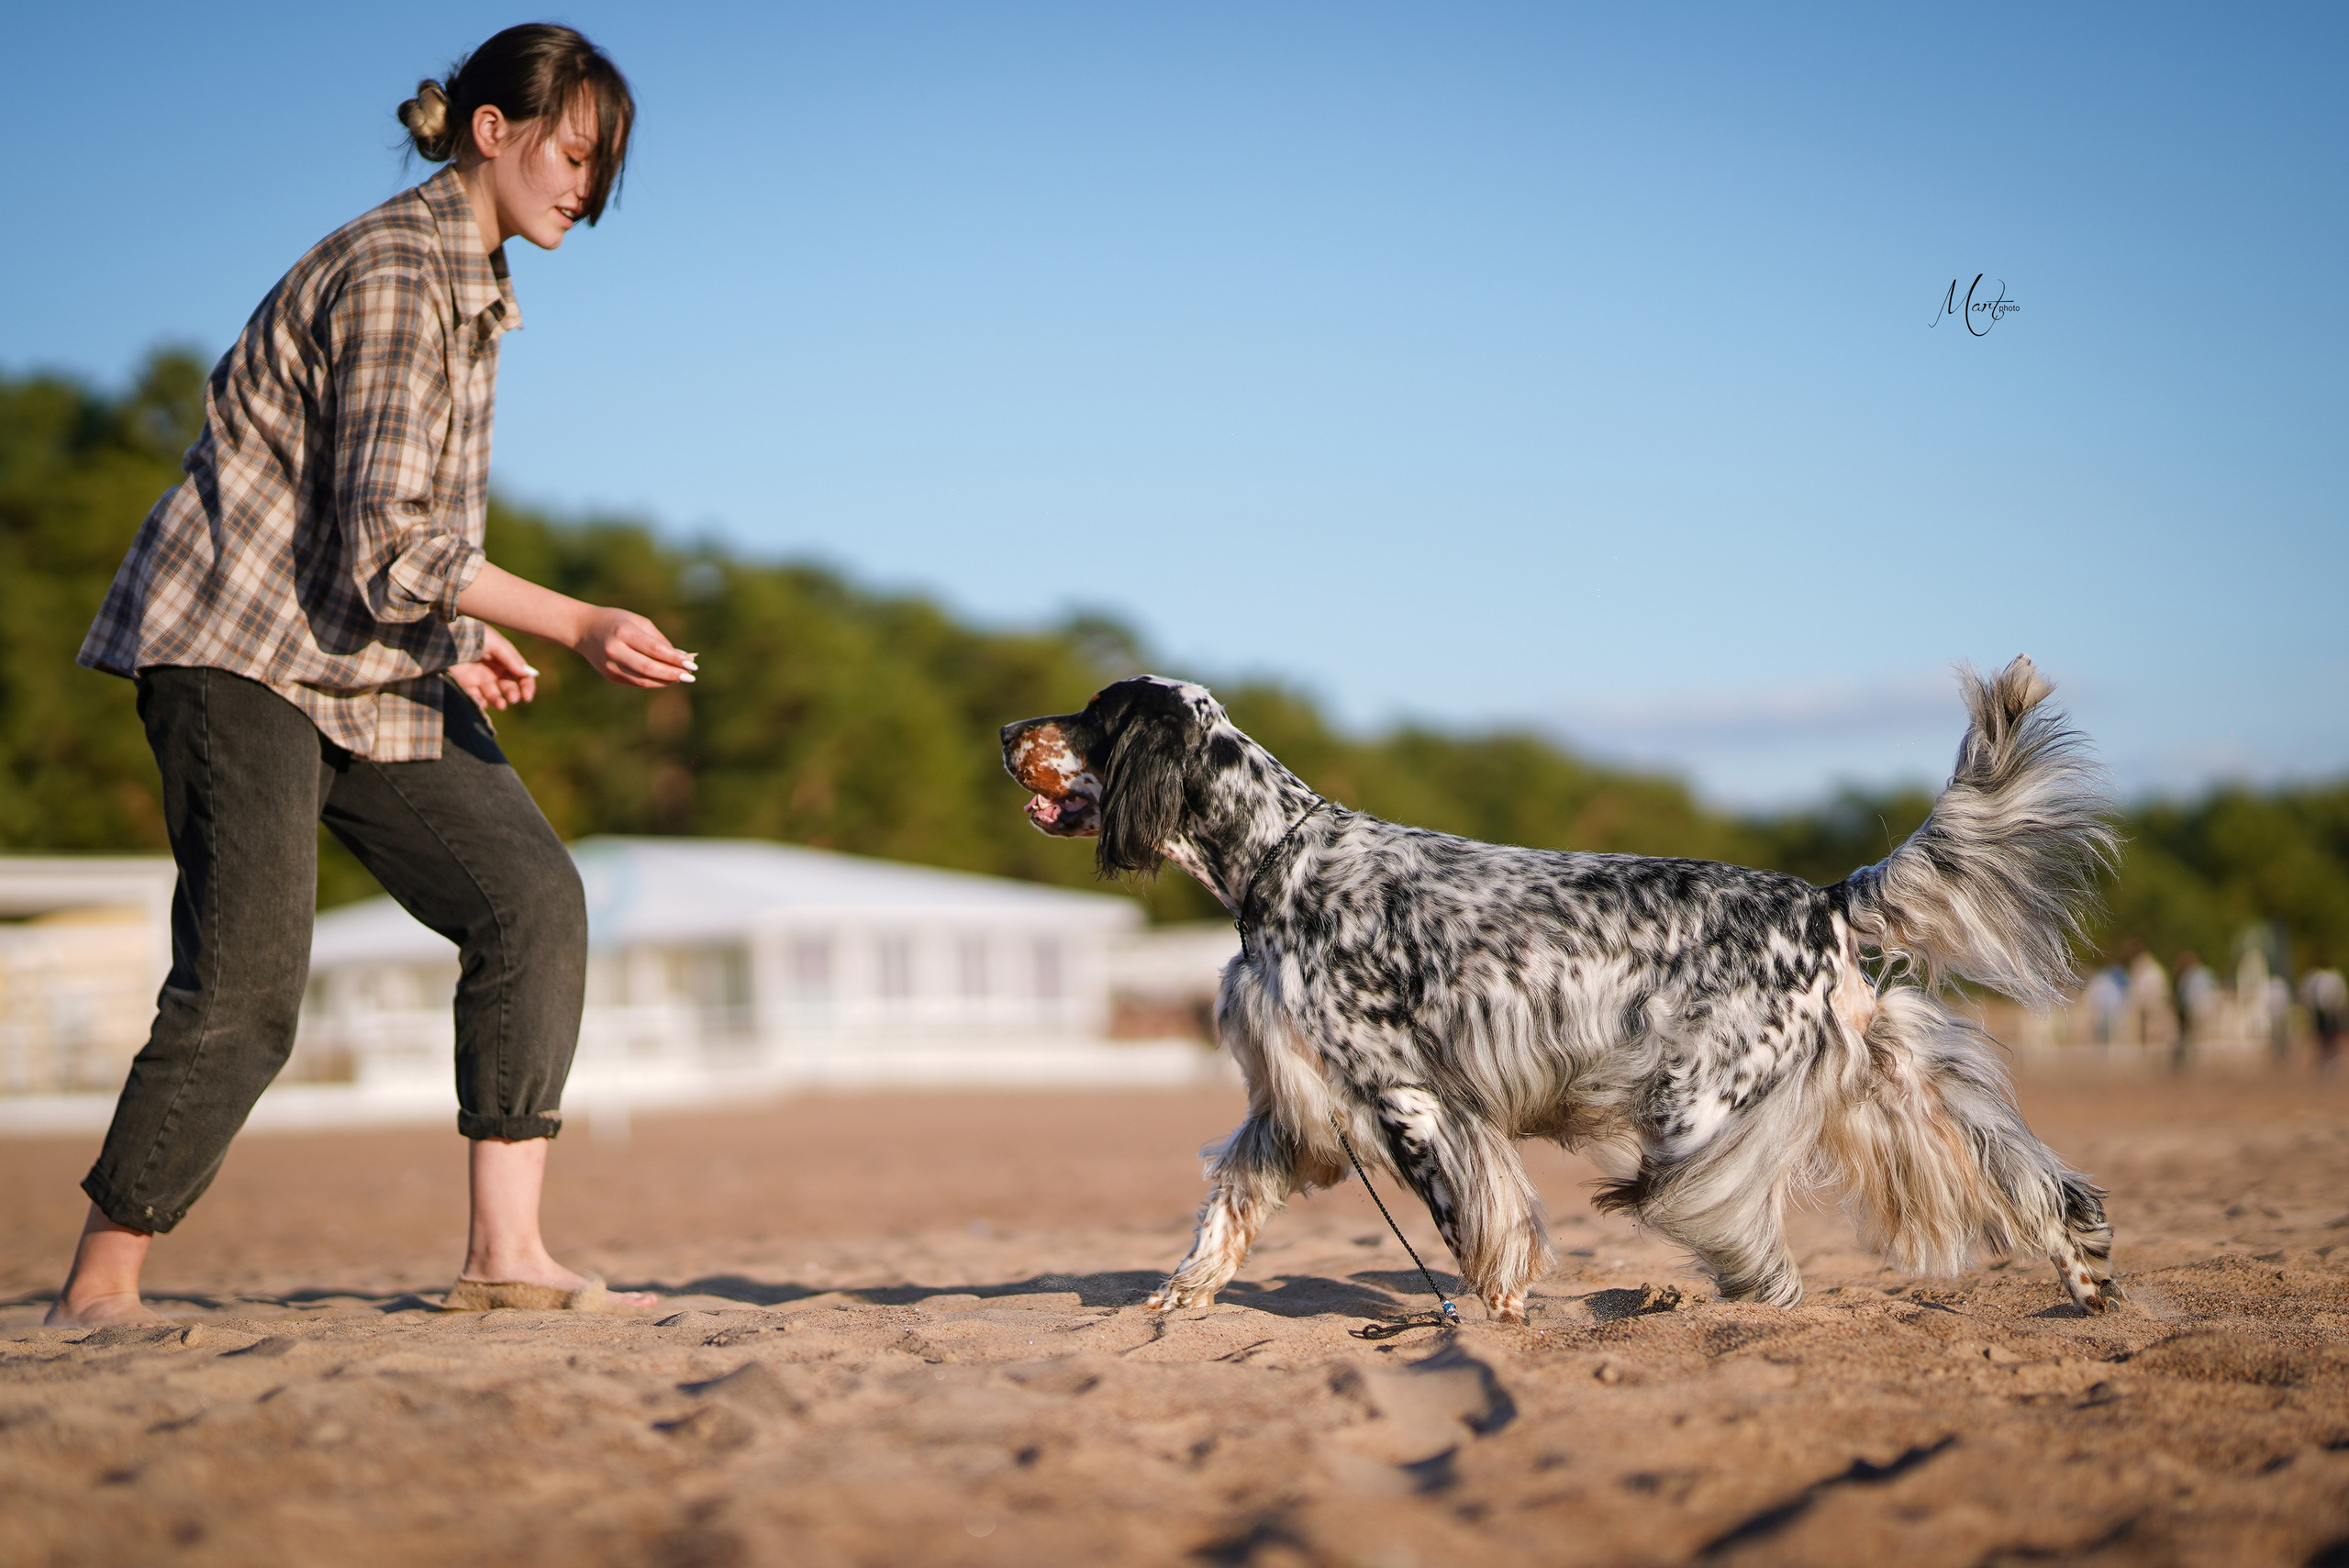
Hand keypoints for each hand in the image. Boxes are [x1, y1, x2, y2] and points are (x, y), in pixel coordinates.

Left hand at [446, 627, 538, 711]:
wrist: (446, 635)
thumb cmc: (473, 634)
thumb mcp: (496, 644)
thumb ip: (511, 659)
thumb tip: (528, 674)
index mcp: (505, 659)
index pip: (521, 675)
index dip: (527, 686)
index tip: (527, 697)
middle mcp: (494, 669)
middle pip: (509, 686)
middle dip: (513, 694)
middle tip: (513, 699)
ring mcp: (480, 677)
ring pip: (493, 694)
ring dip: (499, 701)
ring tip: (501, 705)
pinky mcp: (465, 683)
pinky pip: (475, 697)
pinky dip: (480, 703)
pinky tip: (483, 703)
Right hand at [573, 606, 696, 688]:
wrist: (583, 629)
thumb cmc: (616, 622)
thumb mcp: (638, 622)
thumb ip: (659, 640)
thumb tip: (683, 658)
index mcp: (623, 632)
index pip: (654, 649)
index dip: (674, 659)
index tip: (691, 663)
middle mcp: (614, 650)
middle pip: (648, 668)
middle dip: (672, 674)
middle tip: (690, 676)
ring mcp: (610, 666)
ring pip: (643, 680)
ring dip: (665, 680)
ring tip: (681, 677)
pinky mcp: (610, 675)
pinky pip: (636, 682)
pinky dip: (654, 682)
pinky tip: (667, 678)